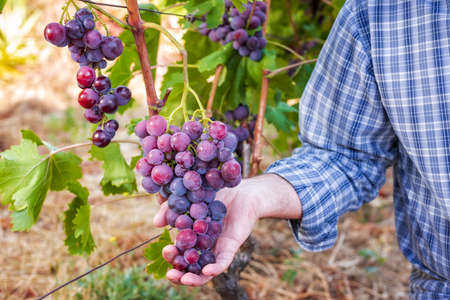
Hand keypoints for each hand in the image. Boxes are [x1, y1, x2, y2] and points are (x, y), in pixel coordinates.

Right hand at [152, 174, 300, 285]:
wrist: (242, 191)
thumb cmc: (215, 195)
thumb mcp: (188, 201)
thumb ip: (171, 210)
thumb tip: (156, 224)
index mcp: (192, 240)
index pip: (179, 255)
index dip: (171, 258)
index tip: (165, 250)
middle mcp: (204, 248)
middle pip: (189, 268)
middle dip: (178, 273)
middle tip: (170, 272)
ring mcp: (217, 249)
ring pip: (205, 272)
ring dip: (193, 279)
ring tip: (183, 279)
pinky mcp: (231, 247)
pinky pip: (223, 262)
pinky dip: (215, 268)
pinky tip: (207, 270)